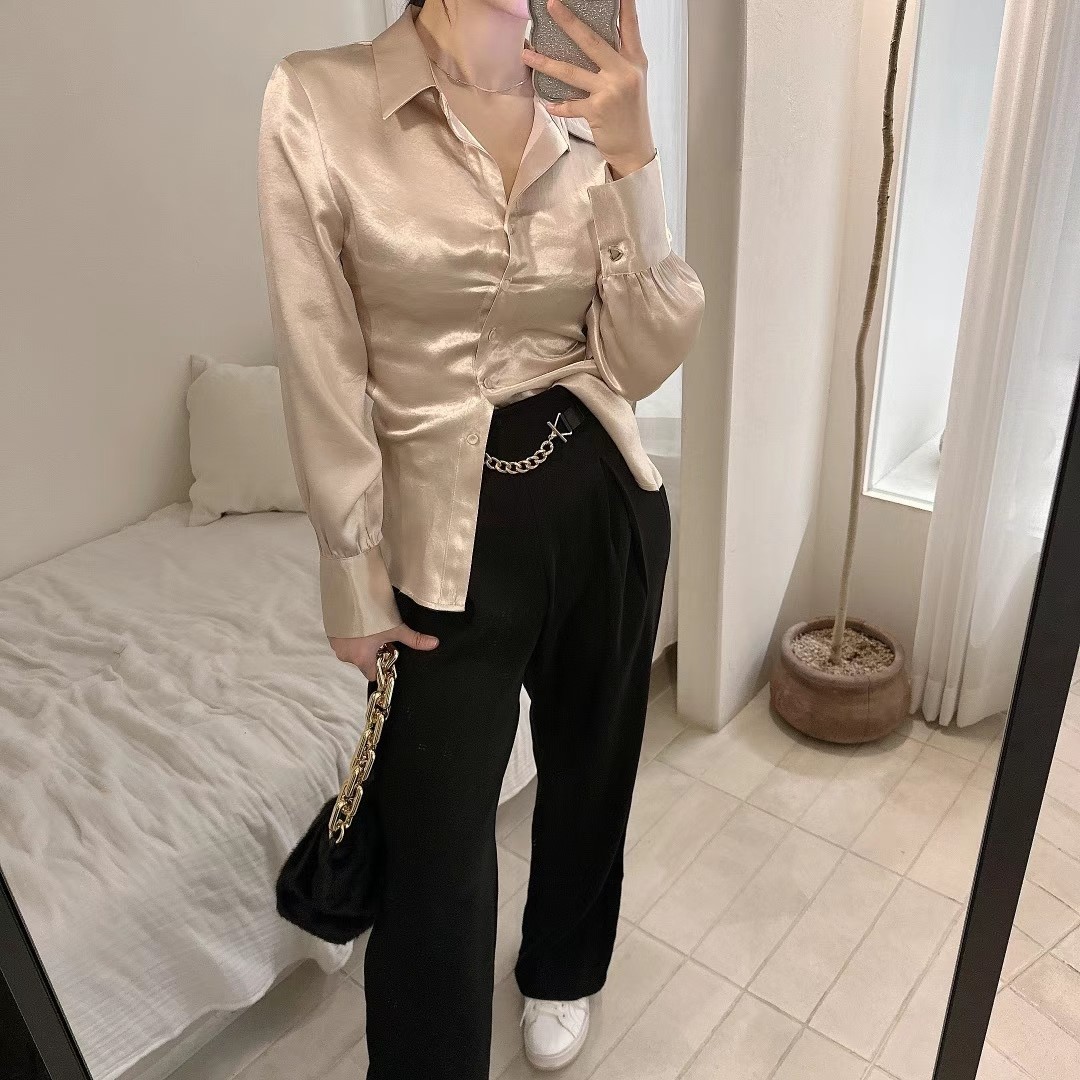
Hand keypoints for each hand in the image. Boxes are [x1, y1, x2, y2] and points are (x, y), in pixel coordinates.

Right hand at [328, 623, 438, 680]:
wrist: (348, 592)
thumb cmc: (370, 613)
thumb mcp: (395, 627)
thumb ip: (413, 639)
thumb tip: (433, 644)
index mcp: (361, 658)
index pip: (372, 674)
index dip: (382, 667)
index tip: (389, 655)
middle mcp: (346, 655)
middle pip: (363, 661)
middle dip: (374, 652)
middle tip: (382, 637)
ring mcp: (336, 644)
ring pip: (353, 650)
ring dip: (362, 642)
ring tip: (371, 627)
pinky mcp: (331, 633)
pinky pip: (344, 640)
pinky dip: (352, 635)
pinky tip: (360, 622)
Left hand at [522, 0, 654, 179]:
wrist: (634, 148)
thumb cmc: (630, 114)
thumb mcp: (631, 81)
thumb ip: (617, 60)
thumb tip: (590, 42)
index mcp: (634, 60)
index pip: (630, 25)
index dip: (624, 4)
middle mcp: (624, 71)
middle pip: (591, 40)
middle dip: (569, 21)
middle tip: (551, 5)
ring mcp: (611, 91)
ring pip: (572, 71)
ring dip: (546, 63)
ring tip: (527, 54)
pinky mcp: (598, 111)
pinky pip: (570, 104)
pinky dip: (558, 104)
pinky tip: (548, 103)